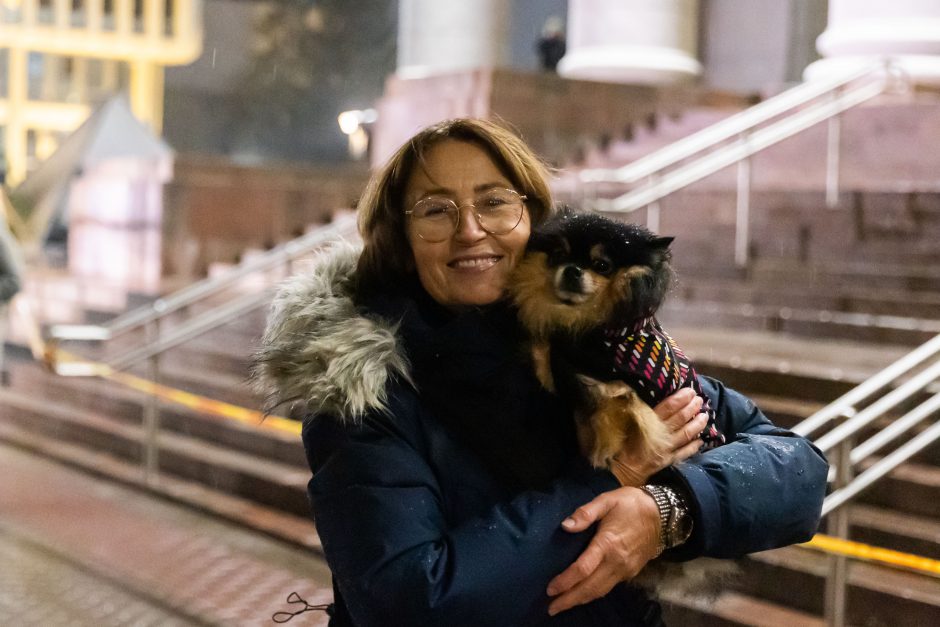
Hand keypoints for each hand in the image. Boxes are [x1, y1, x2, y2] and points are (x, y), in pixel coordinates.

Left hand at [546, 487, 660, 615]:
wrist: (662, 514)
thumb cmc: (631, 504)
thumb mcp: (607, 500)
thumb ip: (585, 513)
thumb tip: (565, 526)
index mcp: (607, 544)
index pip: (583, 569)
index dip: (565, 581)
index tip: (550, 588)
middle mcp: (616, 562)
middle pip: (590, 587)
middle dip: (569, 600)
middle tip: (551, 608)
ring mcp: (625, 570)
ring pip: (600, 591)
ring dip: (580, 600)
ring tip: (562, 606)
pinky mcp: (630, 572)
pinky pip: (609, 587)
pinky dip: (593, 594)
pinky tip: (583, 594)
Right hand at [609, 387, 708, 485]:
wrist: (619, 474)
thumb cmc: (618, 448)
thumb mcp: (623, 426)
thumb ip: (634, 415)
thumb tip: (638, 400)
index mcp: (649, 424)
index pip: (668, 407)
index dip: (680, 398)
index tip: (689, 390)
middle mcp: (661, 435)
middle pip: (680, 419)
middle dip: (691, 408)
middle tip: (700, 399)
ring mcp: (667, 449)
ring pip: (686, 434)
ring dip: (697, 424)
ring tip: (705, 415)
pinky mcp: (668, 462)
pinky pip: (685, 453)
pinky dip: (694, 446)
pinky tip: (701, 441)